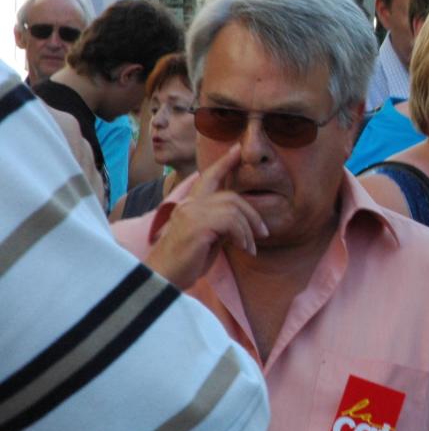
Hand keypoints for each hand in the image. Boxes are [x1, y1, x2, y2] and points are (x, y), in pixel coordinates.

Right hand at [145, 145, 267, 288]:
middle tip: (263, 232)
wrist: (162, 281)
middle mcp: (188, 205)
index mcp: (189, 205)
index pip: (208, 177)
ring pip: (233, 209)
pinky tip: (244, 249)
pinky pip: (231, 222)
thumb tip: (241, 221)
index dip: (224, 162)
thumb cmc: (185, 263)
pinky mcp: (196, 226)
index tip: (238, 149)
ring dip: (248, 230)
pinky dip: (243, 236)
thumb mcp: (207, 239)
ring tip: (251, 247)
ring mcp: (191, 214)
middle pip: (231, 196)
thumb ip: (220, 224)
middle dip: (252, 213)